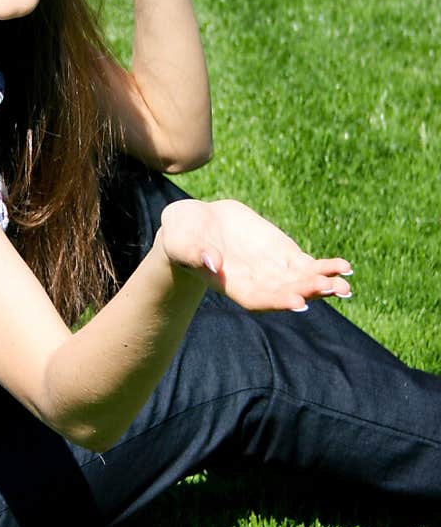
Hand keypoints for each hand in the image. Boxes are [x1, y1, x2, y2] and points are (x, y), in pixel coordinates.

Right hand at [157, 198, 352, 312]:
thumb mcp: (180, 239)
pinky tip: (345, 268)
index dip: (278, 300)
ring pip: (301, 281)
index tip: (299, 301)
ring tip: (344, 282)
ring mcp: (272, 269)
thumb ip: (194, 252)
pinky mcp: (282, 254)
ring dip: (323, 283)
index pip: (257, 298)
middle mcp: (255, 281)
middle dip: (308, 289)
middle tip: (330, 287)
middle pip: (285, 291)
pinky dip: (326, 267)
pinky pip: (307, 265)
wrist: (196, 225)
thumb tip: (213, 263)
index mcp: (230, 283)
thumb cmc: (182, 235)